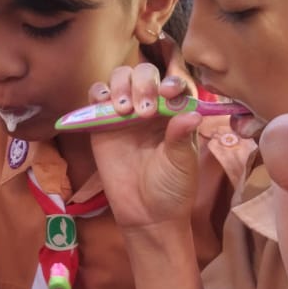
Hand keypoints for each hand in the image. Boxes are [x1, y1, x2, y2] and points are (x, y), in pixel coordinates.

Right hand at [87, 66, 202, 229]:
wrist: (146, 214)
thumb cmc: (172, 188)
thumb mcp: (182, 164)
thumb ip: (182, 137)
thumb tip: (192, 114)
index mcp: (175, 112)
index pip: (174, 84)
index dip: (171, 82)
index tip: (167, 93)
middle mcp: (150, 107)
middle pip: (144, 73)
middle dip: (143, 83)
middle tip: (144, 111)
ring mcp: (125, 114)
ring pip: (120, 79)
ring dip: (121, 85)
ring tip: (125, 110)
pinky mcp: (102, 124)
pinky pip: (96, 97)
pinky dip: (97, 92)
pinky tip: (104, 103)